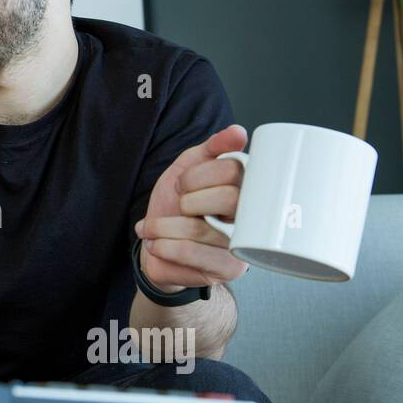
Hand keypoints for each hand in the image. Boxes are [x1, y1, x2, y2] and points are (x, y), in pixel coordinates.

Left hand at [134, 124, 249, 293]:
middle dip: (187, 200)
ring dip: (164, 226)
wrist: (156, 249)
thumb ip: (210, 149)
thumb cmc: (175, 207)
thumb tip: (238, 132)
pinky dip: (165, 247)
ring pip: (202, 228)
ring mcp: (242, 245)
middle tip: (175, 206)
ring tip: (151, 229)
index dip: (199, 174)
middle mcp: (251, 217)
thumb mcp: (187, 169)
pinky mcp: (227, 269)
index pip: (233, 170)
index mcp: (244, 188)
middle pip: (229, 198)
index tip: (182, 184)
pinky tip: (156, 244)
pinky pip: (193, 254)